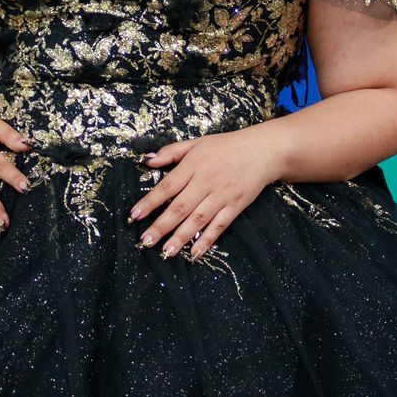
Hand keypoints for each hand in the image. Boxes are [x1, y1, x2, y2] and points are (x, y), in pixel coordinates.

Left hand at [128, 128, 282, 260]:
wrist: (261, 151)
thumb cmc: (225, 146)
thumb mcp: (196, 143)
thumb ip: (171, 152)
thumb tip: (147, 161)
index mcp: (193, 166)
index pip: (167, 186)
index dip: (150, 202)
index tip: (134, 215)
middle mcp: (205, 182)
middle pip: (180, 207)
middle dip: (161, 226)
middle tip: (145, 241)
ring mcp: (221, 196)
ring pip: (198, 220)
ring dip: (180, 237)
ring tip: (166, 252)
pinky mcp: (235, 207)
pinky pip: (219, 227)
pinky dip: (206, 241)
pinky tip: (194, 254)